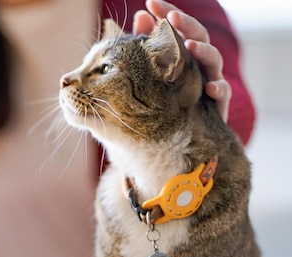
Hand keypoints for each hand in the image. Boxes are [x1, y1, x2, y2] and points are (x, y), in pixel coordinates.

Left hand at [133, 0, 230, 120]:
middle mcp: (199, 63)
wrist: (176, 139)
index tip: (150, 4)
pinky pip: (222, 93)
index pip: (177, 27)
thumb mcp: (150, 75)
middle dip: (185, 25)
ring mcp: (210, 81)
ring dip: (202, 50)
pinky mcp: (217, 105)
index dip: (166, 13)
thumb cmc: (162, 102)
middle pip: (197, 37)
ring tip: (189, 46)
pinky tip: (209, 87)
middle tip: (171, 18)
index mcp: (182, 53)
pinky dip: (218, 87)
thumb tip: (139, 16)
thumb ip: (146, 47)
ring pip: (213, 60)